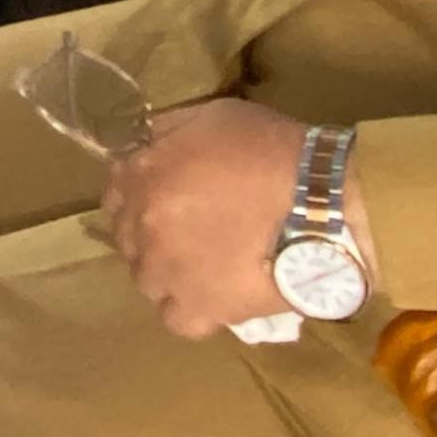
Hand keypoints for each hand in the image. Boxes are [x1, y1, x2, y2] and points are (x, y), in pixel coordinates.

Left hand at [101, 98, 372, 338]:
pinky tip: (214, 298)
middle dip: (154, 235)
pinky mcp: (200, 309)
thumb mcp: (212, 116)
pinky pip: (178, 320)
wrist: (320, 199)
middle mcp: (143, 227)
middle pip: (130, 240)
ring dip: (170, 274)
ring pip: (149, 281)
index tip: (166, 200)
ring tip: (206, 267)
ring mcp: (167, 273)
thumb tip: (147, 144)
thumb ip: (167, 132)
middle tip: (193, 233)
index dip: (141, 198)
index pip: (116, 194)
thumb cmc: (272, 150)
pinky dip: (192, 311)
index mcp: (142, 177)